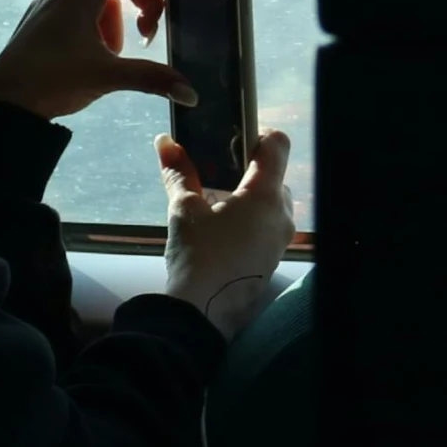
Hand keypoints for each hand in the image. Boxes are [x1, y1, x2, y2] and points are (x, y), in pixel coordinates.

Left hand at [0, 0, 202, 122]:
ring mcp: (57, 4)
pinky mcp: (49, 21)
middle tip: (147, 36)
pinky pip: (87, 12)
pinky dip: (103, 29)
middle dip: (144, 2)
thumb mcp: (106, 77)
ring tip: (111, 58)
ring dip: (121, 23)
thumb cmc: (49, 81)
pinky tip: (95, 59)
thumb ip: (151, 78)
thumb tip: (191, 92)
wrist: (3, 103)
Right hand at [157, 129, 295, 344]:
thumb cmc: (197, 253)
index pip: (277, 145)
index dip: (258, 134)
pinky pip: (267, 227)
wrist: (202, 312)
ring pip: (271, 204)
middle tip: (215, 175)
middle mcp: (282, 215)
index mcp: (265, 195)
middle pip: (274, 176)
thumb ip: (179, 172)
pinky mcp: (274, 258)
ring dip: (248, 198)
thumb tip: (165, 142)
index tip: (233, 139)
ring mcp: (281, 239)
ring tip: (214, 205)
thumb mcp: (183, 208)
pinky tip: (220, 231)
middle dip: (247, 171)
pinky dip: (250, 220)